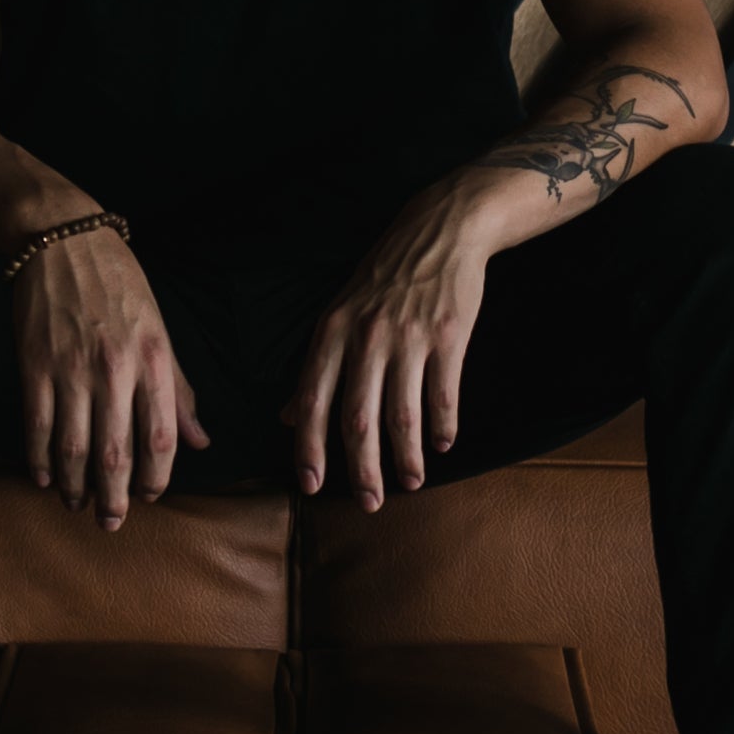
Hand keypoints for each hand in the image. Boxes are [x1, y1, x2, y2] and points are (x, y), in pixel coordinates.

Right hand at [13, 224, 205, 529]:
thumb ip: (179, 390)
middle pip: (116, 454)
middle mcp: (115, 369)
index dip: (158, 478)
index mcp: (154, 360)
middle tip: (112, 523)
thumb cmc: (120, 285)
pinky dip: (41, 458)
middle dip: (115, 498)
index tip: (152, 495)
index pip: (162, 438)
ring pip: (74, 447)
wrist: (63, 241)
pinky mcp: (35, 365)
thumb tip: (201, 441)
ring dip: (76, 486)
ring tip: (77, 504)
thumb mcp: (161, 330)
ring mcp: (71, 369)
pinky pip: (38, 425)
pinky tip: (46, 478)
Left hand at [283, 177, 510, 508]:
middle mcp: (366, 338)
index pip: (311, 401)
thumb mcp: (338, 313)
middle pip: (357, 418)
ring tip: (410, 482)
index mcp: (332, 333)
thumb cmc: (383, 278)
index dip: (309, 448)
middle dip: (362, 469)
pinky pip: (443, 394)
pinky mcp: (448, 336)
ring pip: (402, 414)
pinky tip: (442, 444)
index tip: (310, 485)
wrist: (439, 231)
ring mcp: (409, 338)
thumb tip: (285, 417)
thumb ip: (315, 368)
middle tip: (368, 502)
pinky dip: (442, 426)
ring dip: (406, 456)